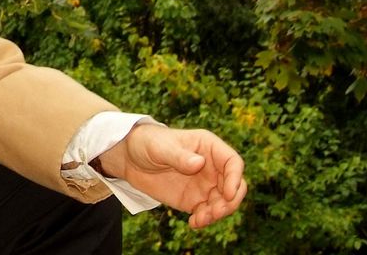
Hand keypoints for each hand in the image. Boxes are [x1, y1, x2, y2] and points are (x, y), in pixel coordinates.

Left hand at [95, 123, 246, 228]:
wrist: (130, 158)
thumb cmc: (147, 143)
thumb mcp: (160, 147)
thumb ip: (179, 156)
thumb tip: (199, 163)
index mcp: (209, 147)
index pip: (233, 162)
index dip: (235, 179)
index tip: (228, 194)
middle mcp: (212, 167)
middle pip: (235, 186)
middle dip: (230, 202)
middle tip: (214, 212)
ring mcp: (205, 185)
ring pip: (224, 203)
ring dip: (218, 214)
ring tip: (200, 219)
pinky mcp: (195, 200)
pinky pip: (208, 213)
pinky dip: (205, 220)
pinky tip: (193, 223)